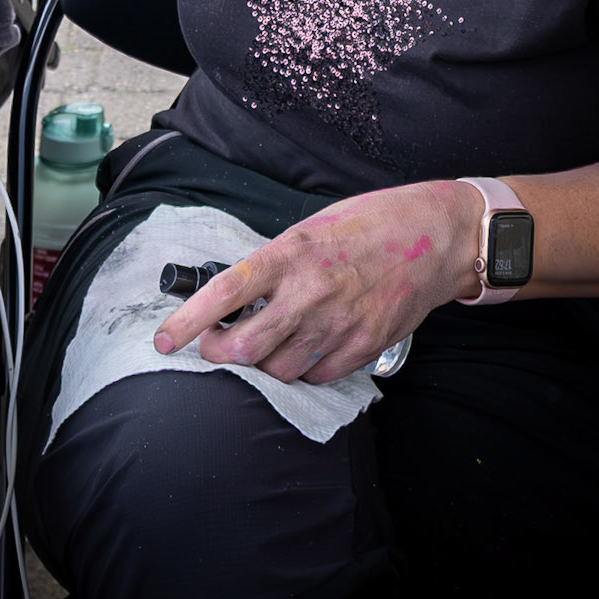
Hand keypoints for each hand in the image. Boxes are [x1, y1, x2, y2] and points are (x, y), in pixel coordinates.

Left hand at [153, 180, 481, 383]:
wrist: (434, 236)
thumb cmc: (368, 223)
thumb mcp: (311, 228)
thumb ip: (277, 263)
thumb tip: (241, 296)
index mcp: (292, 253)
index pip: (226, 291)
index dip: (188, 321)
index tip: (164, 340)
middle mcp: (311, 292)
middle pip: (245, 346)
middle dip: (218, 353)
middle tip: (213, 345)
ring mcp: (339, 324)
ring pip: (278, 369)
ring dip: (261, 364)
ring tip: (263, 342)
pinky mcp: (364, 346)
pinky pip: (316, 375)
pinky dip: (302, 369)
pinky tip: (304, 347)